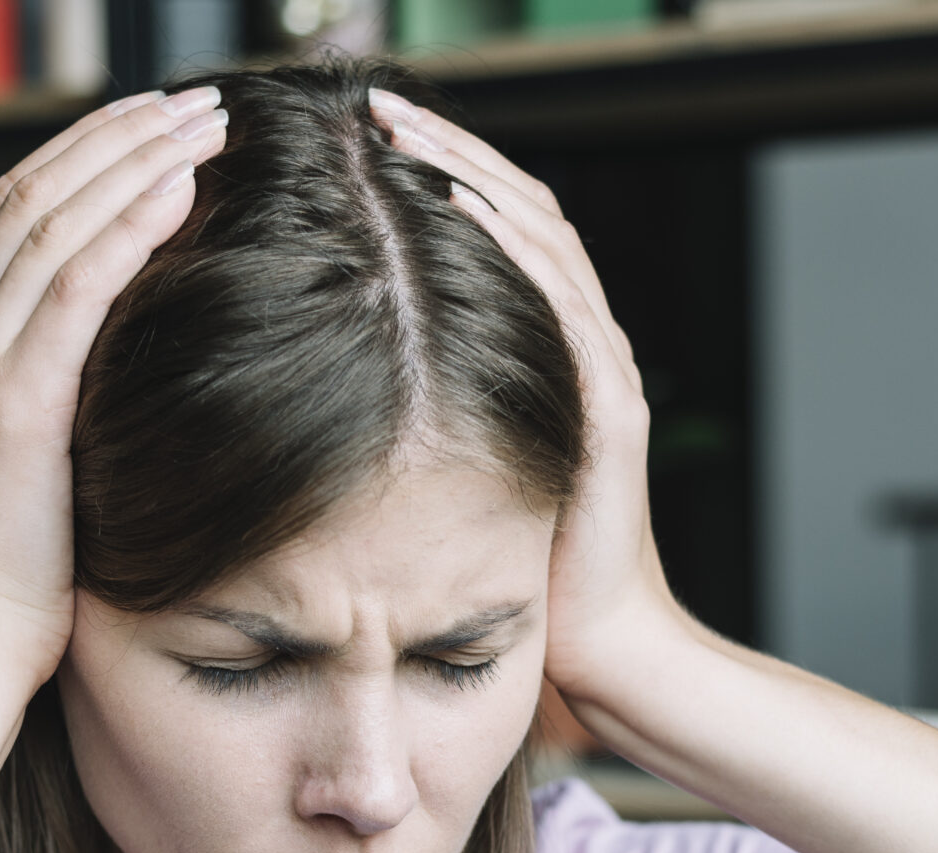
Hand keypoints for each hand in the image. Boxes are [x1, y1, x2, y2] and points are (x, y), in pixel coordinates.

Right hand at [0, 87, 232, 695]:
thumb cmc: (7, 591)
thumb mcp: (29, 477)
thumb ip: (58, 410)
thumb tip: (128, 377)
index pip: (14, 217)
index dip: (86, 161)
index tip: (155, 130)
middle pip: (30, 194)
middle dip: (116, 137)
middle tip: (193, 102)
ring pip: (53, 221)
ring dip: (134, 161)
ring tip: (202, 124)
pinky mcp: (9, 406)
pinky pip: (73, 286)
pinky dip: (127, 226)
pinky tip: (181, 191)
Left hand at [371, 89, 689, 713]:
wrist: (609, 660)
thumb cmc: (525, 588)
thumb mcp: (455, 484)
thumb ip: (419, 424)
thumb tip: (326, 387)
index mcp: (549, 359)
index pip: (499, 233)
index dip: (438, 174)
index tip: (364, 139)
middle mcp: (582, 349)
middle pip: (523, 211)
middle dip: (449, 151)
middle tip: (376, 107)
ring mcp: (602, 373)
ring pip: (543, 239)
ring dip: (471, 175)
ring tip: (403, 134)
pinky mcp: (611, 412)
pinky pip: (562, 305)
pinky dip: (511, 246)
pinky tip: (457, 208)